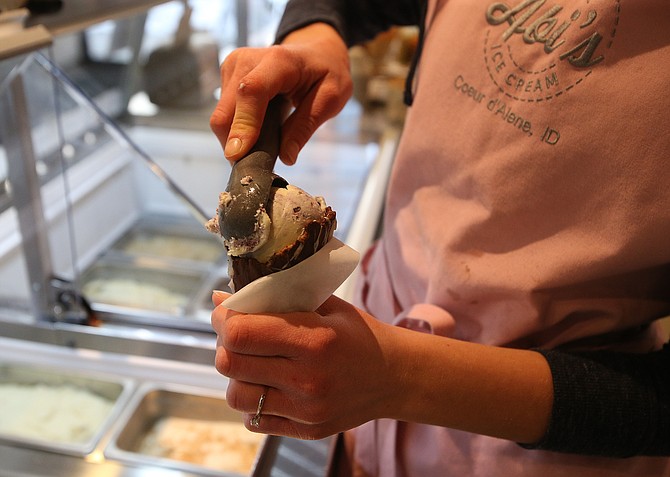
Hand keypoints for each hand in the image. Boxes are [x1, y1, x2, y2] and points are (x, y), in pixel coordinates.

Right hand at [210, 23, 352, 164]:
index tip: (238, 156)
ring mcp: (233, 66)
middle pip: (226, 111)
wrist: (315, 51)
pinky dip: (236, 130)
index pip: (251, 92)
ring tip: (263, 145)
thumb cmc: (326, 73)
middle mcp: (247, 60)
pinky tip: (257, 130)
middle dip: (237, 144)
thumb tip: (286, 157)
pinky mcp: (227, 76)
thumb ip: (306, 126)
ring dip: (236, 139)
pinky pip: (224, 114)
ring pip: (221, 117)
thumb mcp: (331, 98)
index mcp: (278, 61)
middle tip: (258, 166)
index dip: (243, 125)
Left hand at [211, 292, 396, 438]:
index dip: (223, 319)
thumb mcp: (324, 304)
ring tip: (253, 362)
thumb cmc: (357, 334)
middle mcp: (307, 379)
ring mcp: (306, 410)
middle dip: (225, 344)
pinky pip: (253, 419)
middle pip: (229, 364)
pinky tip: (269, 384)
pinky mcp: (306, 430)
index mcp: (314, 340)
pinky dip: (253, 401)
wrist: (394, 376)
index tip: (226, 312)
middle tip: (237, 335)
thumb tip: (220, 298)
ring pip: (236, 395)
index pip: (241, 333)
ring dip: (236, 375)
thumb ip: (275, 298)